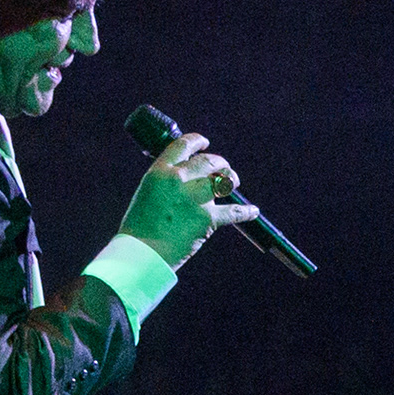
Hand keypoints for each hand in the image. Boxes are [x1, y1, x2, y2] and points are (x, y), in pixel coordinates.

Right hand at [118, 130, 257, 268]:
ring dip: (231, 180)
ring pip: (224, 180)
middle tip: (224, 168)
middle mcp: (178, 180)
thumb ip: (166, 181)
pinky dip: (245, 212)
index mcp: (160, 171)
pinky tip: (252, 211)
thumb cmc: (141, 227)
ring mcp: (194, 198)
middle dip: (219, 163)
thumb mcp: (148, 193)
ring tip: (234, 183)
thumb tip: (188, 176)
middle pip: (208, 161)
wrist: (142, 253)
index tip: (205, 143)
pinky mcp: (207, 218)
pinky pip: (233, 211)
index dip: (197, 141)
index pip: (183, 146)